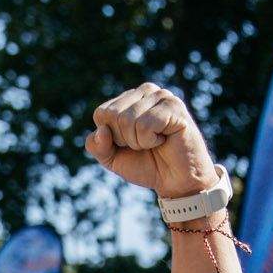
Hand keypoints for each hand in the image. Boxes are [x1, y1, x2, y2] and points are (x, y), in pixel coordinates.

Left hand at [84, 83, 217, 198]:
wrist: (176, 180)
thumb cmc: (147, 165)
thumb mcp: (112, 158)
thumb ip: (96, 146)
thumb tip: (101, 131)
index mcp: (130, 98)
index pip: (101, 113)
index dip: (111, 137)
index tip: (130, 144)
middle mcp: (146, 91)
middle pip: (112, 115)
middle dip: (124, 139)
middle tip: (144, 144)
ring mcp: (162, 96)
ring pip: (127, 120)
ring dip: (138, 142)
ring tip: (155, 142)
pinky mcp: (174, 106)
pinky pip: (144, 126)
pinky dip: (150, 141)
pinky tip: (164, 139)